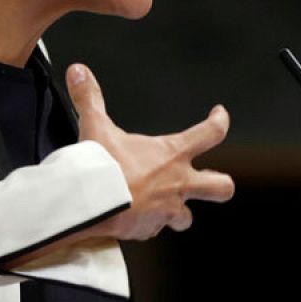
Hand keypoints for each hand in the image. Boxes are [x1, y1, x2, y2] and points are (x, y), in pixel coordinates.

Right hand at [67, 63, 234, 239]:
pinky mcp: (149, 230)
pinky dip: (146, 225)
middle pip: (222, 187)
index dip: (220, 122)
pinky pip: (153, 230)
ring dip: (180, 214)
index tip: (220, 116)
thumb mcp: (95, 126)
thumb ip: (89, 97)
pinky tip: (134, 220)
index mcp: (172, 154)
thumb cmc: (100, 167)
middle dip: (221, 183)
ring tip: (168, 209)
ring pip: (188, 218)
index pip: (211, 133)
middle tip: (213, 179)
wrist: (90, 204)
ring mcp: (167, 210)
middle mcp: (178, 183)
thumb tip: (78, 71)